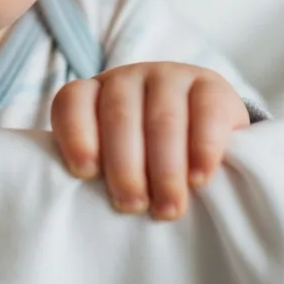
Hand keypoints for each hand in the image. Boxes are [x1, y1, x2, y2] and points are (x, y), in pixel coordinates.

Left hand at [50, 62, 249, 220]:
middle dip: (124, 165)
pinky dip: (202, 148)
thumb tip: (78, 207)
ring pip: (163, 117)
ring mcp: (170, 76)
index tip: (85, 173)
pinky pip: (206, 112)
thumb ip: (97, 170)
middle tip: (131, 205)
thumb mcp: (115, 159)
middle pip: (119, 115)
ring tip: (168, 207)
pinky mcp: (211, 84)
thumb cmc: (146, 158)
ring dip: (164, 167)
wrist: (206, 131)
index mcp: (94, 92)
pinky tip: (199, 178)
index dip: (76, 134)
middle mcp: (128, 79)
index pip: (72, 101)